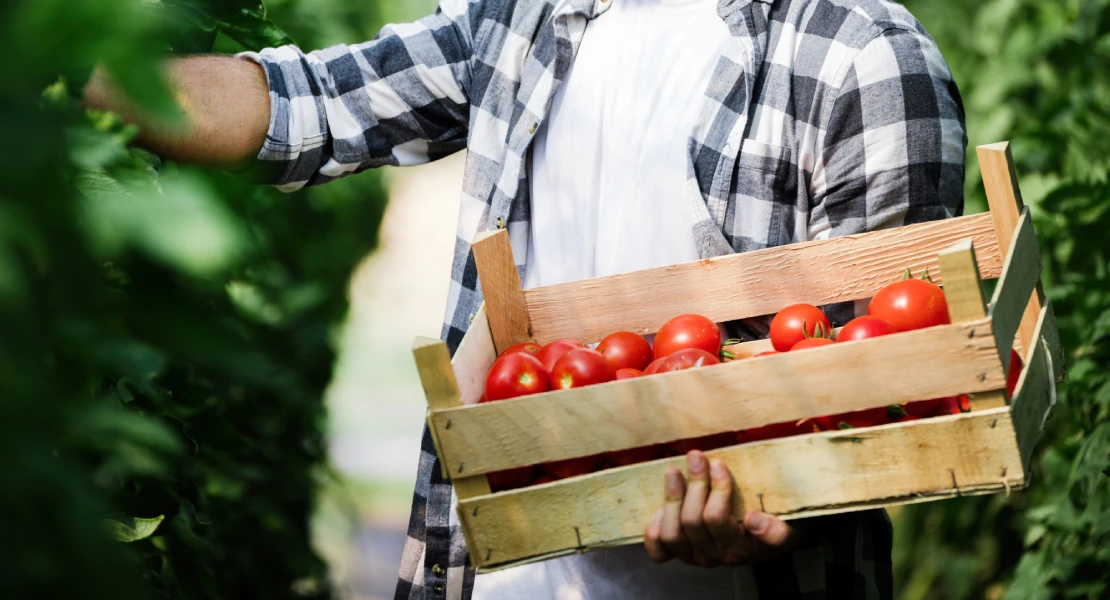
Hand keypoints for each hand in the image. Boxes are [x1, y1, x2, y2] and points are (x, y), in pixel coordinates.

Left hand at [643, 450, 803, 566]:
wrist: (777, 534)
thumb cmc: (782, 520)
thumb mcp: (791, 522)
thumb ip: (777, 529)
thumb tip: (753, 522)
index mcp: (746, 547)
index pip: (722, 522)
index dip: (718, 492)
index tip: (719, 465)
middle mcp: (720, 555)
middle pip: (695, 522)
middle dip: (694, 484)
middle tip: (696, 456)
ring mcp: (699, 556)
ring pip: (674, 534)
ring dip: (672, 498)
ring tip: (674, 470)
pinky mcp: (683, 553)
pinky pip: (660, 551)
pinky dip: (654, 530)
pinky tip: (660, 508)